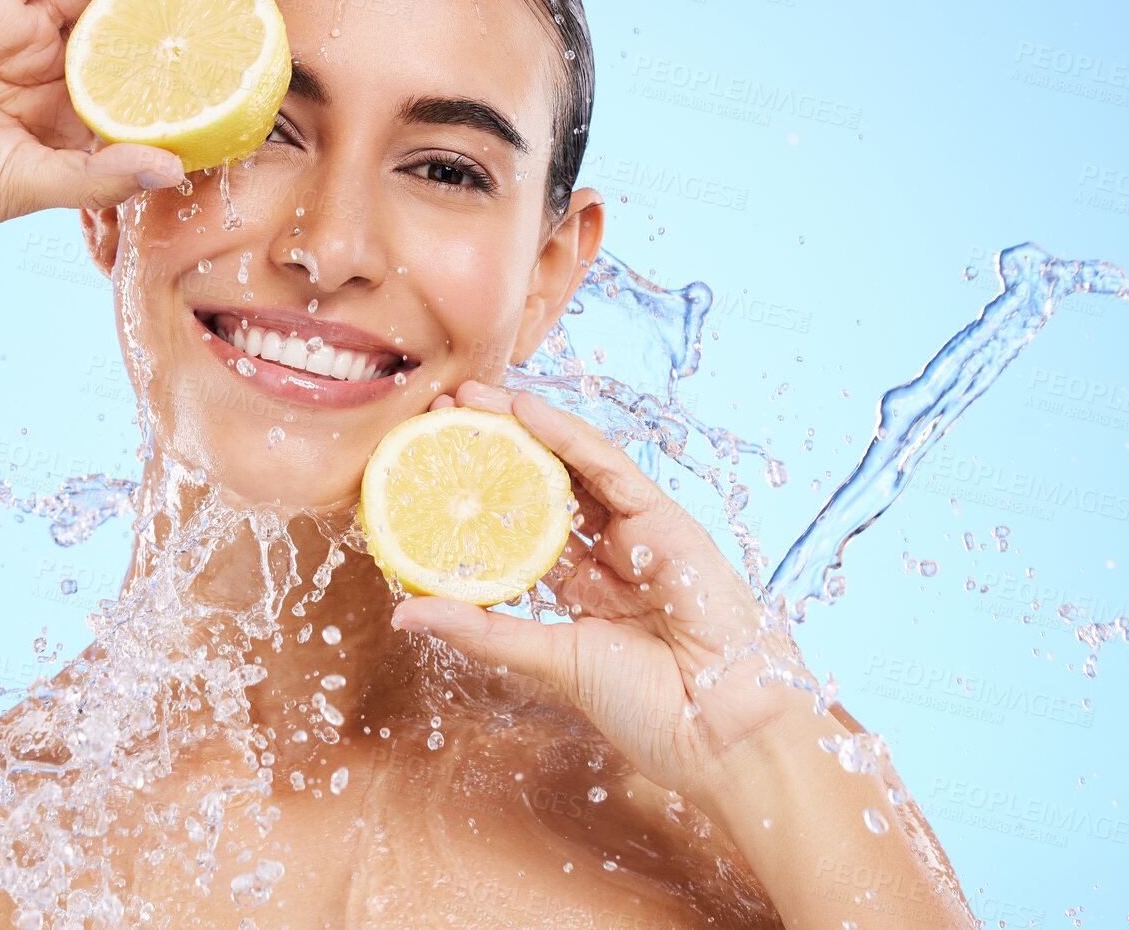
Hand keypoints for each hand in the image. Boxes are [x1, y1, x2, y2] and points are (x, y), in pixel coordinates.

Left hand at [389, 380, 817, 806]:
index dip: (477, 494)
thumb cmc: (650, 708)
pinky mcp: (666, 519)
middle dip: (495, 448)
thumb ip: (484, 631)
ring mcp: (639, 534)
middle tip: (441, 413)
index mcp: (583, 589)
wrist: (722, 730)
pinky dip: (569, 436)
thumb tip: (405, 613)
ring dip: (524, 427)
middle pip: (545, 485)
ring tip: (472, 398)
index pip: (522, 527)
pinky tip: (528, 410)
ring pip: (575, 466)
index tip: (426, 465)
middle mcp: (609, 555)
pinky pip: (612, 468)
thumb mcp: (549, 660)